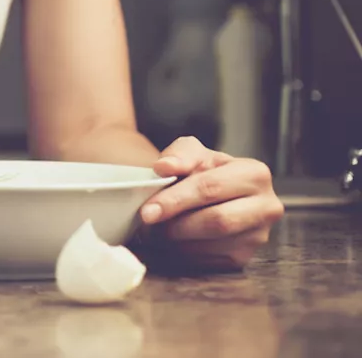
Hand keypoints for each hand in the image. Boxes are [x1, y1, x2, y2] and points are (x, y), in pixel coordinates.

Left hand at [136, 136, 283, 270]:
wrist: (214, 192)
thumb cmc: (203, 170)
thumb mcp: (193, 153)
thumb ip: (180, 155)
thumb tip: (163, 167)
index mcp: (255, 174)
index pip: (211, 188)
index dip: (176, 200)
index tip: (148, 211)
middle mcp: (266, 207)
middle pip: (217, 221)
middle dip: (176, 224)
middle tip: (148, 225)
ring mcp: (259, 235)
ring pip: (213, 244)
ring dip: (177, 241)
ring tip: (156, 230)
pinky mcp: (245, 257)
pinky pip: (210, 260)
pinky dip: (184, 252)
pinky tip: (171, 240)